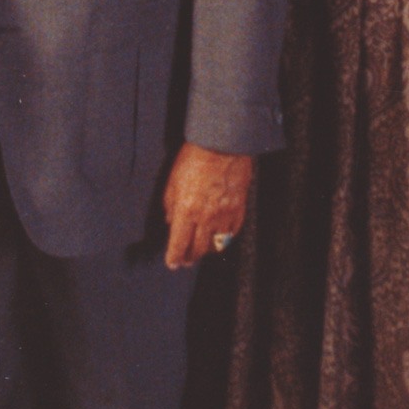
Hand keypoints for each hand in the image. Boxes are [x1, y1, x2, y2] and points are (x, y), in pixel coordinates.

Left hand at [162, 142, 251, 268]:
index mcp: (186, 211)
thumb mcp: (172, 181)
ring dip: (206, 251)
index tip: (172, 264)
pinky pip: (232, 233)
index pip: (178, 244)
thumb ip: (170, 205)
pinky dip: (225, 239)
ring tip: (201, 251)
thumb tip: (170, 222)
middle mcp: (206, 218)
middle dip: (189, 258)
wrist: (223, 145)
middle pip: (198, 249)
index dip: (174, 257)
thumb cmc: (194, 159)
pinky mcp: (239, 209)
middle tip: (185, 261)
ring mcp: (224, 215)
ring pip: (216, 245)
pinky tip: (220, 238)